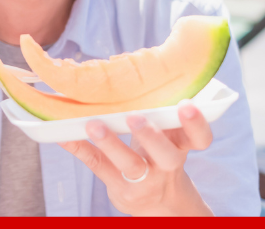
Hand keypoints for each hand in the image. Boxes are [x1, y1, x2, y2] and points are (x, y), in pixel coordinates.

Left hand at [58, 102, 213, 215]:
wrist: (159, 202)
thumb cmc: (159, 154)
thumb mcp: (168, 134)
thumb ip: (159, 109)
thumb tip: (127, 63)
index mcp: (181, 145)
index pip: (200, 139)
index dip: (196, 124)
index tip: (187, 105)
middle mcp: (166, 165)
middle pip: (166, 154)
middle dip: (151, 136)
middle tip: (135, 117)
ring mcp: (143, 180)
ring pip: (131, 164)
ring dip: (111, 143)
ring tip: (94, 125)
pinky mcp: (119, 186)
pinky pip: (98, 165)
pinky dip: (79, 148)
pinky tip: (64, 134)